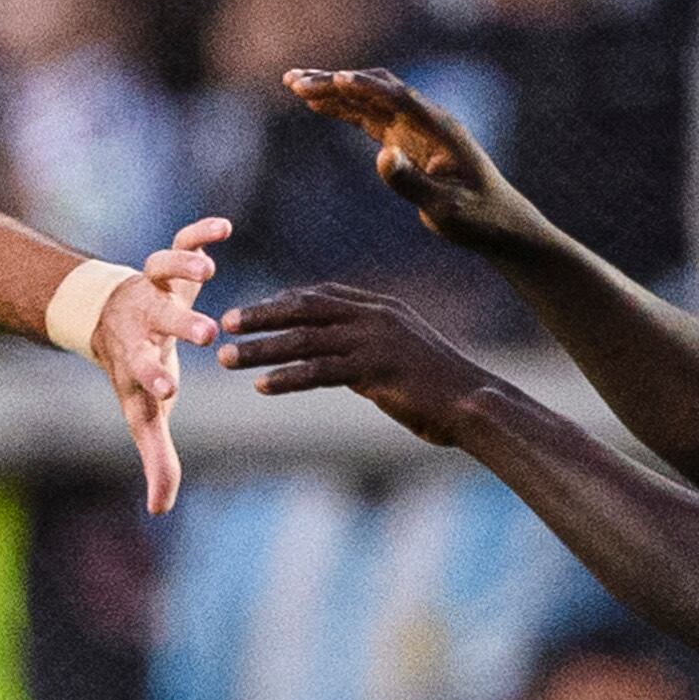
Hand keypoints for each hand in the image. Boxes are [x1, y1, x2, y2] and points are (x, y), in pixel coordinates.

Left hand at [86, 216, 226, 515]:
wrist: (104, 320)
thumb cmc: (133, 371)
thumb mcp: (143, 413)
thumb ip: (155, 458)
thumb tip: (160, 510)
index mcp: (138, 357)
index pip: (142, 371)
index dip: (152, 379)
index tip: (169, 390)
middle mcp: (144, 318)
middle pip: (159, 318)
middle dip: (180, 324)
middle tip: (207, 333)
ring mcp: (154, 286)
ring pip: (161, 269)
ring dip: (182, 266)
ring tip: (208, 269)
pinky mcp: (169, 262)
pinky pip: (181, 239)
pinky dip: (198, 231)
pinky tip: (224, 227)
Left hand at [216, 280, 511, 448]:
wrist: (474, 403)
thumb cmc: (438, 386)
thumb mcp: (400, 355)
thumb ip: (366, 349)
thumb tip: (333, 360)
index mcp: (380, 308)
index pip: (320, 297)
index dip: (282, 302)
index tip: (250, 311)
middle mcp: (375, 316)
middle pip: (304, 310)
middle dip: (261, 316)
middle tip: (225, 324)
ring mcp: (375, 341)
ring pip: (304, 341)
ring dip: (261, 349)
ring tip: (226, 359)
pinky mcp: (376, 369)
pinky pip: (321, 371)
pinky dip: (288, 377)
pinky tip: (261, 386)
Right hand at [285, 68, 552, 258]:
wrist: (498, 223)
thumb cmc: (477, 218)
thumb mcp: (445, 207)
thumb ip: (412, 182)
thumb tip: (381, 156)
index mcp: (438, 129)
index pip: (398, 98)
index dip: (367, 87)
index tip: (337, 79)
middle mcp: (425, 120)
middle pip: (376, 89)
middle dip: (336, 82)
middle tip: (294, 80)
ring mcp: (413, 128)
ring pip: (368, 99)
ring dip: (333, 89)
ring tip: (293, 83)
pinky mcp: (404, 140)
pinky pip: (368, 116)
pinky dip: (342, 108)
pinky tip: (317, 104)